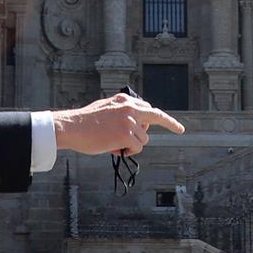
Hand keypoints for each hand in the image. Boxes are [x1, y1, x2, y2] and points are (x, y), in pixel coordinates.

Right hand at [52, 93, 184, 155]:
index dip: (159, 118)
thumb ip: (122, 111)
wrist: (71, 127)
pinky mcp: (126, 134)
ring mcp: (129, 121)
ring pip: (144, 139)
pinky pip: (137, 148)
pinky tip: (115, 149)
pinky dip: (129, 152)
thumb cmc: (85, 121)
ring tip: (115, 144)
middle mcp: (130, 108)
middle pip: (157, 117)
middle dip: (171, 123)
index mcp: (125, 100)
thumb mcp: (105, 108)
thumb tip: (136, 122)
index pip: (148, 108)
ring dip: (133, 145)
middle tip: (181, 130)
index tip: (173, 123)